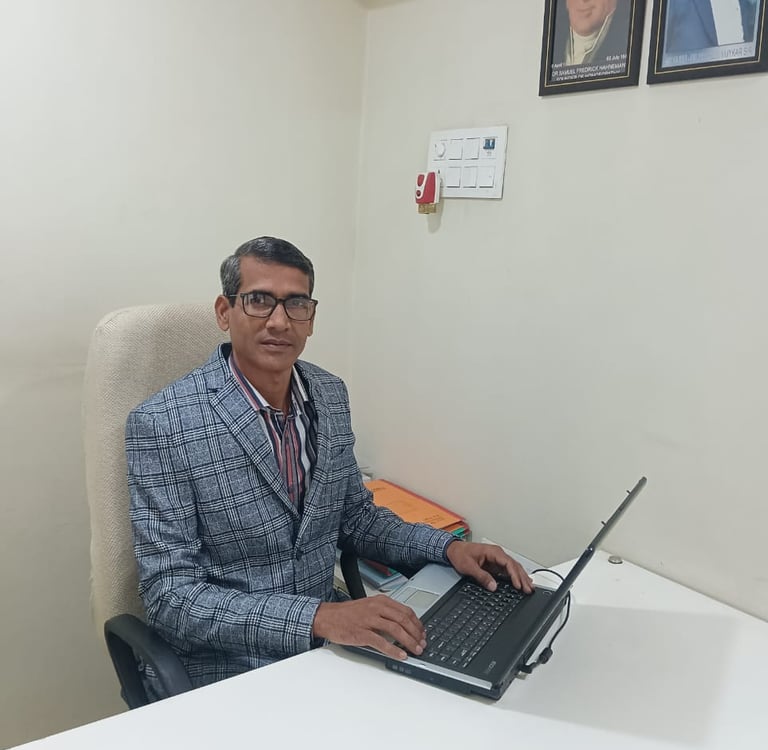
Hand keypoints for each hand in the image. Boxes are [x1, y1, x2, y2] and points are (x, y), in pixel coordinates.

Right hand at [312, 595, 426, 659]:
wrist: (327, 617)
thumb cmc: (347, 614)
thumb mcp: (369, 606)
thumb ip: (385, 612)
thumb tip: (402, 624)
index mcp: (380, 601)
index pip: (405, 611)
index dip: (417, 623)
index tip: (422, 632)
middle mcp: (376, 608)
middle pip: (403, 620)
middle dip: (416, 633)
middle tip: (422, 643)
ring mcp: (369, 620)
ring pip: (395, 630)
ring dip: (409, 642)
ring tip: (415, 650)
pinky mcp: (361, 633)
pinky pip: (381, 642)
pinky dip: (393, 650)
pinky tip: (400, 655)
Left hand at [446, 541, 533, 593]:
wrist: (453, 549)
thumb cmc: (460, 554)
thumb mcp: (469, 566)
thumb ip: (482, 576)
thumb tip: (493, 586)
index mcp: (493, 552)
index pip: (508, 563)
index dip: (515, 575)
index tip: (519, 585)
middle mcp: (497, 554)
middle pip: (514, 566)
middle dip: (522, 578)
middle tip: (529, 589)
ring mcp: (497, 559)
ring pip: (513, 568)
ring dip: (521, 577)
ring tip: (529, 587)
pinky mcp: (495, 564)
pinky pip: (508, 570)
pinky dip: (515, 576)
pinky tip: (521, 582)